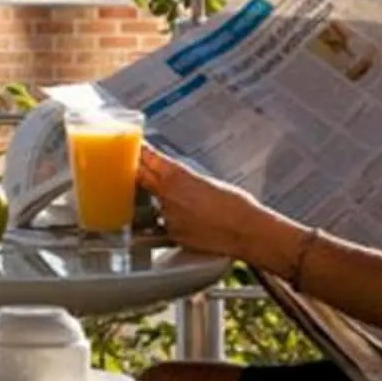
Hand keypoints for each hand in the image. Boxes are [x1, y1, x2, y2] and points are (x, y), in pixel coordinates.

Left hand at [136, 144, 288, 264]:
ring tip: (186, 204)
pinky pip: (164, 223)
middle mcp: (166, 194)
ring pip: (152, 202)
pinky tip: (191, 220)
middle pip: (139, 177)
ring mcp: (166, 215)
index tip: (135, 147)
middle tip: (140, 168)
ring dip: (160, 199)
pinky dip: (172, 220)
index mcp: (176, 175)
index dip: (139, 151)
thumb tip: (178, 179)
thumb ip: (186, 178)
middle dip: (139, 171)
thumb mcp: (208, 181)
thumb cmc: (236, 205)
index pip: (147, 157)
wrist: (246, 231)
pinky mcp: (171, 233)